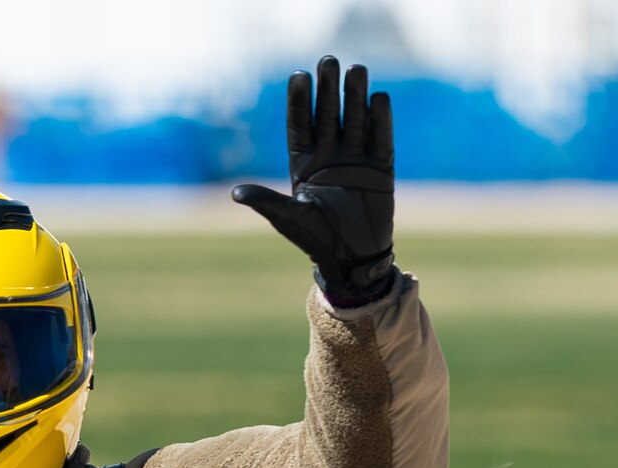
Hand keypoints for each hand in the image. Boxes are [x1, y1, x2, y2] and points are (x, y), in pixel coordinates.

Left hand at [233, 55, 396, 306]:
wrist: (351, 258)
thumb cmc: (314, 239)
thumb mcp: (288, 218)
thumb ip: (266, 201)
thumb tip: (236, 194)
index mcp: (304, 164)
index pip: (300, 125)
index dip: (299, 101)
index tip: (298, 75)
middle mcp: (329, 156)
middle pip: (328, 114)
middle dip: (327, 88)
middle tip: (328, 60)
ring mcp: (356, 159)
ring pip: (356, 119)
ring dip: (355, 95)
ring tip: (356, 69)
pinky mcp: (381, 168)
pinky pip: (382, 138)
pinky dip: (381, 119)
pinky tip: (378, 97)